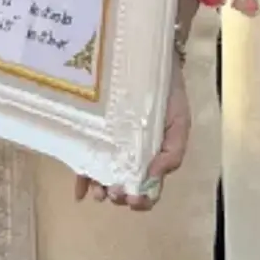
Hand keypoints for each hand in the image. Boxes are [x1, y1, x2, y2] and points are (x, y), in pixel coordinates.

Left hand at [75, 59, 189, 210]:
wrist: (149, 60)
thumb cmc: (168, 94)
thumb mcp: (180, 121)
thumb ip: (174, 152)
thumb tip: (153, 177)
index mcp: (153, 158)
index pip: (149, 189)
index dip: (142, 200)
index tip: (135, 199)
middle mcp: (131, 156)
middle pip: (124, 186)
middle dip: (119, 195)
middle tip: (114, 191)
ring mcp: (111, 146)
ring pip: (104, 176)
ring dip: (101, 190)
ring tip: (98, 190)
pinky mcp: (95, 133)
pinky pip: (86, 158)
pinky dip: (82, 180)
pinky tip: (79, 191)